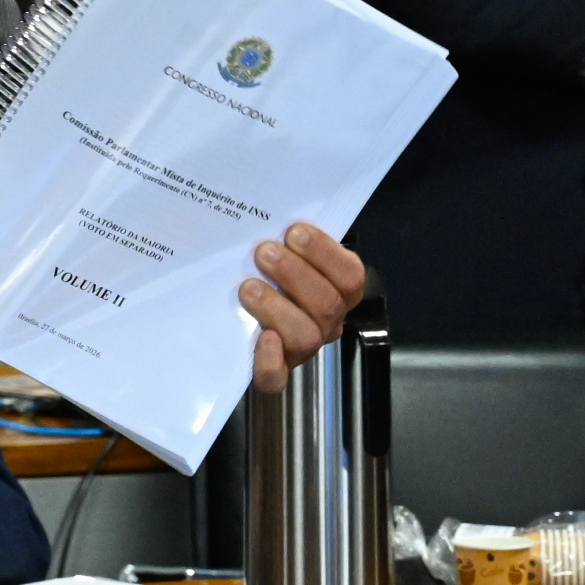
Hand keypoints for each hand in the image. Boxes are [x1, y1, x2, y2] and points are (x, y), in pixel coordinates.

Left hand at [241, 222, 364, 393]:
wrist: (234, 327)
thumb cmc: (264, 276)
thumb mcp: (281, 253)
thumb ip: (286, 239)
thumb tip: (267, 208)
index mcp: (337, 291)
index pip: (350, 275)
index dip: (325, 253)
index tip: (293, 231)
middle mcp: (326, 321)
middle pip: (327, 304)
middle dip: (295, 274)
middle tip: (264, 252)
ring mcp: (301, 348)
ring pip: (306, 335)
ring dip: (278, 307)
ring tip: (249, 286)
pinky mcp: (273, 371)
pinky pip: (277, 377)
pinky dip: (270, 361)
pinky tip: (262, 338)